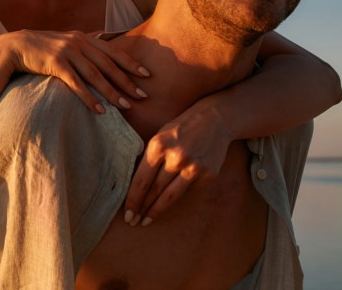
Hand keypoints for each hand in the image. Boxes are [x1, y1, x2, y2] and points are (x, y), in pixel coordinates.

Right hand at [0, 30, 149, 112]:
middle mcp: (78, 42)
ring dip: (112, 92)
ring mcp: (67, 52)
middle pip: (108, 64)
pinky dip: (89, 97)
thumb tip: (103, 36)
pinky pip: (76, 83)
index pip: (113, 51)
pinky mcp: (55, 64)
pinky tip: (100, 109)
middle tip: (143, 95)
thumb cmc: (41, 46)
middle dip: (127, 81)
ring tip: (126, 106)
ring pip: (96, 75)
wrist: (15, 47)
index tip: (147, 75)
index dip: (131, 63)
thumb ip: (84, 40)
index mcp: (84, 37)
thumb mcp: (66, 39)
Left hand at [122, 101, 232, 225]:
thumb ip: (150, 159)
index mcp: (158, 146)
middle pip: (154, 191)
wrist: (215, 119)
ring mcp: (194, 167)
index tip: (127, 214)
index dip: (133, 200)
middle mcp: (176, 157)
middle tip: (133, 222)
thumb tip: (136, 187)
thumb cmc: (181, 129)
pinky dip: (179, 196)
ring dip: (156, 211)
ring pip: (171, 197)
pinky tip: (172, 199)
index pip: (141, 181)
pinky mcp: (208, 175)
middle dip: (142, 209)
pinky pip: (189, 192)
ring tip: (146, 221)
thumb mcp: (160, 136)